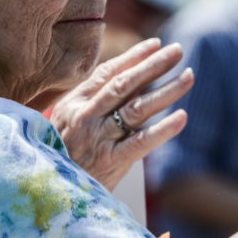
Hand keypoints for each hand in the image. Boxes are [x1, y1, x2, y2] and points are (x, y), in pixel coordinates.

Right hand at [50, 37, 193, 189]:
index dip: (133, 57)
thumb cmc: (61, 158)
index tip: (155, 44)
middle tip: (178, 51)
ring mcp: (99, 138)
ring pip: (138, 108)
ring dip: (166, 91)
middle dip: (154, 65)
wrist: (48, 194)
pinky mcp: (111, 161)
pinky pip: (141, 142)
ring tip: (189, 76)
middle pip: (126, 85)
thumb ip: (91, 105)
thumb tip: (127, 83)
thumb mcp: (64, 125)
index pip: (107, 73)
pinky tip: (182, 117)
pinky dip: (163, 129)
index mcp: (74, 104)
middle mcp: (86, 116)